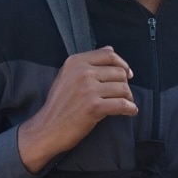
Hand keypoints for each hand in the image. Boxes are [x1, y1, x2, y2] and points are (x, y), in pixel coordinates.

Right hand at [18, 46, 135, 172]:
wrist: (47, 128)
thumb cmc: (58, 105)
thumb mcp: (66, 76)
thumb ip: (87, 62)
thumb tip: (110, 49)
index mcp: (75, 62)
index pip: (109, 55)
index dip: (123, 64)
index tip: (127, 74)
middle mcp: (82, 72)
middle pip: (119, 72)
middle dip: (125, 84)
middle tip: (124, 95)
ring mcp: (88, 89)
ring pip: (123, 88)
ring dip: (128, 98)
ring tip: (126, 104)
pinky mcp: (94, 106)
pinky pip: (122, 104)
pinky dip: (130, 108)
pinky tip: (130, 111)